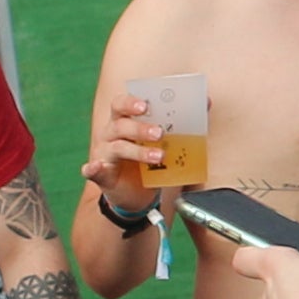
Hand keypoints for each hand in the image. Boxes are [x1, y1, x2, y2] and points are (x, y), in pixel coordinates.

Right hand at [90, 85, 170, 203]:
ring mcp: (104, 155)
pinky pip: (93, 171)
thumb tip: (205, 103)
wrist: (137, 196)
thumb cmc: (147, 163)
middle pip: (120, 124)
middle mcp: (110, 135)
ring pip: (117, 147)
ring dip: (137, 151)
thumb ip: (180, 123)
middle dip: (139, 127)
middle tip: (160, 133)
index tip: (147, 105)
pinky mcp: (102, 176)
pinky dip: (92, 169)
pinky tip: (95, 167)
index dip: (131, 102)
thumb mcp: (163, 143)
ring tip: (158, 157)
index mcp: (123, 122)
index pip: (121, 104)